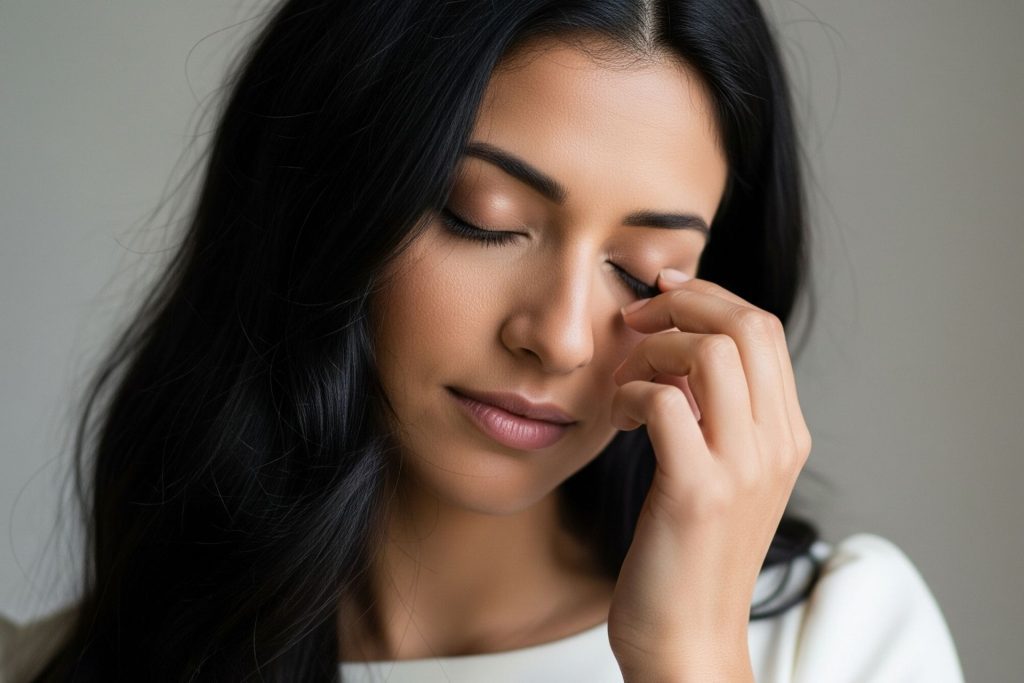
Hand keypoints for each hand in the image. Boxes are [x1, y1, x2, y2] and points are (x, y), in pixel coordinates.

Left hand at [606, 269, 811, 680]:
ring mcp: (742, 468)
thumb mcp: (720, 475)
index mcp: (785, 435)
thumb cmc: (690, 554)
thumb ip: (714, 414)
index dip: (709, 296)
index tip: (662, 295)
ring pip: (710, 353)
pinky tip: (618, 417)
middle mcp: (776, 445)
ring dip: (653, 348)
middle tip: (636, 319)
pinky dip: (631, 393)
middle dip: (683, 303)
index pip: (763, 328)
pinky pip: (663, 402)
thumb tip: (677, 349)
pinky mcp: (697, 492)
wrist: (688, 640)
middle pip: (746, 326)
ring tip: (625, 379)